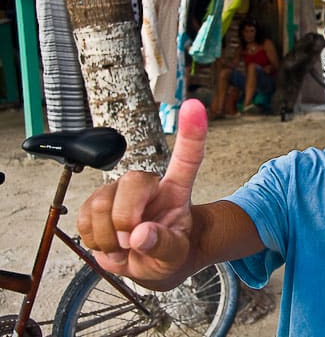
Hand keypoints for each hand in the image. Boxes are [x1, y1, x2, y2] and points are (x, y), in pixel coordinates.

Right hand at [78, 99, 207, 283]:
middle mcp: (147, 186)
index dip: (192, 133)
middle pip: (132, 181)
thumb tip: (140, 235)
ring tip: (124, 248)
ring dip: (109, 237)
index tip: (194, 106)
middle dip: (126, 217)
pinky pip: (83, 218)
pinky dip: (94, 239)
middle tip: (132, 242)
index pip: (187, 158)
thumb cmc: (169, 253)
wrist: (148, 265)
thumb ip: (163, 246)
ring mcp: (119, 193)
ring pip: (101, 202)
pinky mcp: (96, 204)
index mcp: (176, 192)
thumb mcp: (175, 257)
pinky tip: (110, 244)